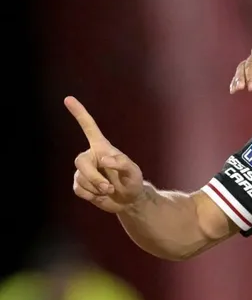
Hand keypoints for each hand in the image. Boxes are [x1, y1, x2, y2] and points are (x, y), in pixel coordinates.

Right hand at [65, 96, 144, 212]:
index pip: (89, 128)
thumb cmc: (133, 182)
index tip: (68, 99)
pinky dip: (91, 195)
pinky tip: (100, 195)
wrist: (128, 201)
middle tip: (109, 187)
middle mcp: (91, 156)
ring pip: (80, 178)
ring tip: (109, 190)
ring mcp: (84, 171)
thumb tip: (104, 159)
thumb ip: (122, 163)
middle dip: (94, 178)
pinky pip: (79, 190)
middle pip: (80, 162)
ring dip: (96, 188)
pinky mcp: (80, 184)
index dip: (79, 114)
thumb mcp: (134, 172)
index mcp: (102, 148)